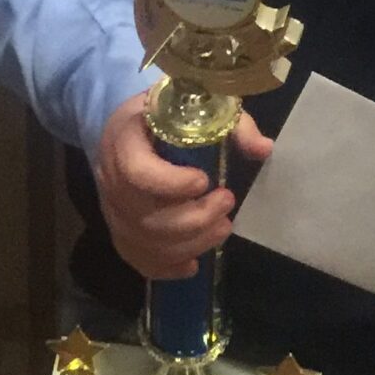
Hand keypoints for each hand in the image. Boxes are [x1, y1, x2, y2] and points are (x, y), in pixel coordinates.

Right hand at [94, 94, 273, 280]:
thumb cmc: (167, 115)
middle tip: (227, 202)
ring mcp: (112, 210)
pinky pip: (139, 260)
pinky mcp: (120, 232)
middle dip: (194, 218)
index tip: (204, 181)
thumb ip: (232, 125)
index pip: (137, 172)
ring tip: (223, 227)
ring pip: (147, 242)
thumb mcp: (200, 106)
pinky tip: (193, 261)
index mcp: (124, 139)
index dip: (171, 184)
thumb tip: (264, 149)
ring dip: (190, 243)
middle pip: (146, 216)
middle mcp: (110, 178)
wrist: (129, 130)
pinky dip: (168, 268)